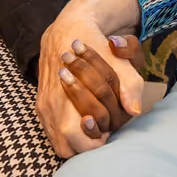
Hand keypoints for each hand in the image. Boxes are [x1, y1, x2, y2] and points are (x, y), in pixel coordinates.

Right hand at [37, 3, 146, 158]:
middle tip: (102, 134)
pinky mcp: (41, 106)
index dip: (94, 140)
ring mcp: (44, 106)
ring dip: (76, 144)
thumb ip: (129, 84)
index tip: (108, 132)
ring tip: (94, 131)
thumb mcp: (117, 59)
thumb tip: (135, 110)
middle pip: (66, 147)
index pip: (76, 135)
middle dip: (86, 146)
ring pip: (58, 144)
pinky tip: (83, 124)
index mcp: (65, 91)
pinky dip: (68, 136)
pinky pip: (52, 133)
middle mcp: (50, 104)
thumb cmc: (94, 44)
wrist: (66, 29)